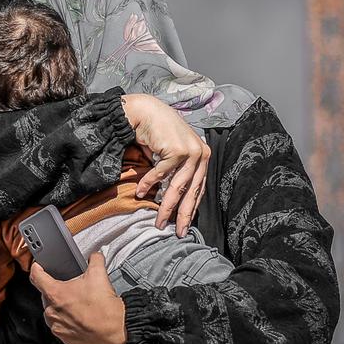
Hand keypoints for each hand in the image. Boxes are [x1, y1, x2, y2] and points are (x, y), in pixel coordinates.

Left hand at [28, 253, 126, 343]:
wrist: (115, 328)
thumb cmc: (104, 306)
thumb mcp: (99, 274)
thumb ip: (94, 259)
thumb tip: (94, 256)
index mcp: (55, 294)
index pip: (36, 277)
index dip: (36, 269)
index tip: (38, 268)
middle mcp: (52, 311)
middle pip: (46, 295)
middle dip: (57, 291)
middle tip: (72, 289)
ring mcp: (57, 326)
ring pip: (52, 312)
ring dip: (61, 307)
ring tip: (77, 305)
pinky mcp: (64, 338)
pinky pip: (60, 326)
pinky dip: (67, 321)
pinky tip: (79, 317)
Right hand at [121, 94, 210, 236]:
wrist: (146, 111)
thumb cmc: (157, 134)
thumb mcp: (172, 155)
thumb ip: (176, 174)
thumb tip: (172, 199)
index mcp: (202, 156)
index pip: (199, 187)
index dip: (192, 208)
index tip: (184, 224)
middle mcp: (200, 153)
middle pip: (192, 191)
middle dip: (183, 214)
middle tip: (177, 232)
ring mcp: (190, 151)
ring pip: (178, 187)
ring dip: (166, 206)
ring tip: (159, 221)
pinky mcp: (177, 150)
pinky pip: (161, 174)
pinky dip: (149, 184)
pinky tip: (141, 194)